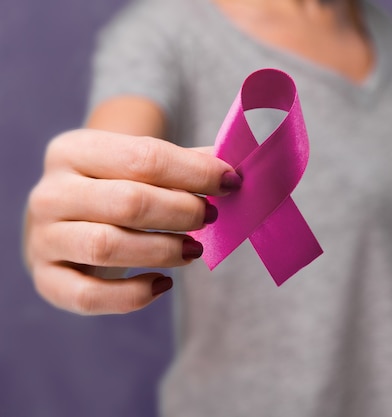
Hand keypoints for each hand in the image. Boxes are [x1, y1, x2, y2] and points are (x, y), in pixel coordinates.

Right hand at [23, 129, 240, 314]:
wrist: (64, 217)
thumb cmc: (114, 187)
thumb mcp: (138, 164)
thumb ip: (184, 163)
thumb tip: (232, 170)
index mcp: (74, 150)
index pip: (144, 157)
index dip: (195, 172)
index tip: (230, 183)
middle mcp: (50, 192)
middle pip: (128, 202)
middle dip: (182, 212)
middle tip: (211, 218)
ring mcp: (43, 238)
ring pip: (107, 247)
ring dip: (163, 251)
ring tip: (193, 250)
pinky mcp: (46, 279)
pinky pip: (89, 295)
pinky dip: (132, 295)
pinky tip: (163, 284)